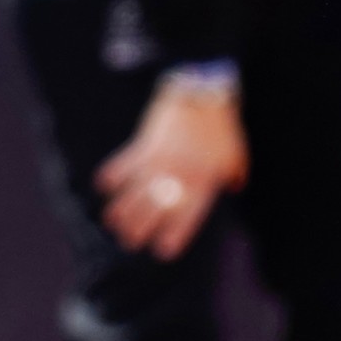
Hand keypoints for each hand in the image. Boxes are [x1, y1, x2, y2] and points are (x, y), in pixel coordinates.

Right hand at [94, 80, 247, 260]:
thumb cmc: (220, 123)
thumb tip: (237, 186)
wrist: (201, 89)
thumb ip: (236, 172)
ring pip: (136, 192)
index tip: (163, 252)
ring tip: (112, 222)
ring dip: (121, 208)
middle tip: (129, 241)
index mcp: (203, 180)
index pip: (188, 215)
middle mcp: (179, 174)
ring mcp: (161, 160)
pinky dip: (113, 174)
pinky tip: (103, 185)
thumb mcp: (235, 151)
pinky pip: (125, 163)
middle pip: (155, 209)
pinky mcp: (146, 143)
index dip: (175, 235)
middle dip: (140, 228)